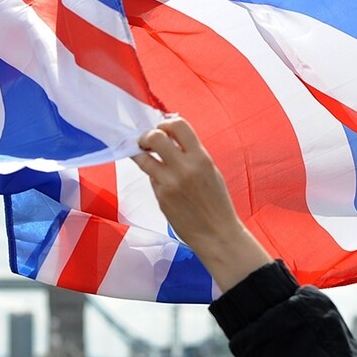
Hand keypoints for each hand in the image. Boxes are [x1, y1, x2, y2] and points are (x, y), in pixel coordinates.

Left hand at [131, 117, 272, 291]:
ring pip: (143, 157)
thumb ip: (191, 154)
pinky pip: (150, 178)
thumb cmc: (216, 202)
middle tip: (146, 141)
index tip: (162, 128)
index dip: (165, 123)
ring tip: (144, 154)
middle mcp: (184, 167)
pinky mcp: (161, 196)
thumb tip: (170, 139)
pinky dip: (152, 175)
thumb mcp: (210, 171)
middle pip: (155, 137)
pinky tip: (161, 180)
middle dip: (147, 135)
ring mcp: (170, 182)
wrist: (216, 232)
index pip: (178, 125)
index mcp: (201, 158)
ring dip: (140, 152)